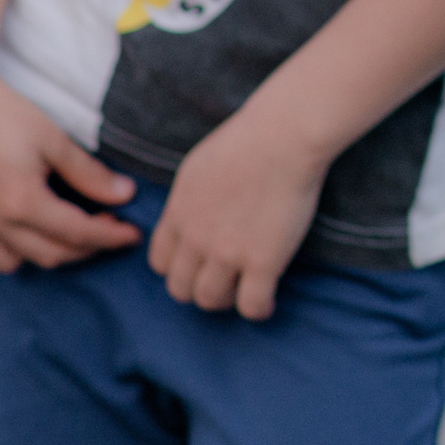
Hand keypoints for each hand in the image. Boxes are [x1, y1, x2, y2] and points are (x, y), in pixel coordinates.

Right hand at [0, 69, 137, 271]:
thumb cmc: (4, 113)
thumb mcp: (54, 141)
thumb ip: (89, 173)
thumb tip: (125, 194)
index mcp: (22, 203)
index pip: (77, 234)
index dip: (110, 237)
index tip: (132, 234)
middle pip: (50, 255)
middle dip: (85, 248)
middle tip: (107, 227)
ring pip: (13, 262)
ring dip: (44, 253)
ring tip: (65, 231)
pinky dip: (7, 247)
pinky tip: (22, 226)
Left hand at [149, 109, 325, 321]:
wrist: (284, 135)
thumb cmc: (249, 138)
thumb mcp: (198, 166)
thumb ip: (188, 199)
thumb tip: (190, 215)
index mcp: (179, 213)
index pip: (160, 262)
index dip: (179, 268)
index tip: (198, 264)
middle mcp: (196, 238)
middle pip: (180, 288)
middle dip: (199, 289)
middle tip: (223, 281)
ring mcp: (227, 252)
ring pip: (211, 301)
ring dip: (227, 300)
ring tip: (245, 290)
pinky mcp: (262, 261)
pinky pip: (251, 306)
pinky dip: (258, 310)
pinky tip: (268, 301)